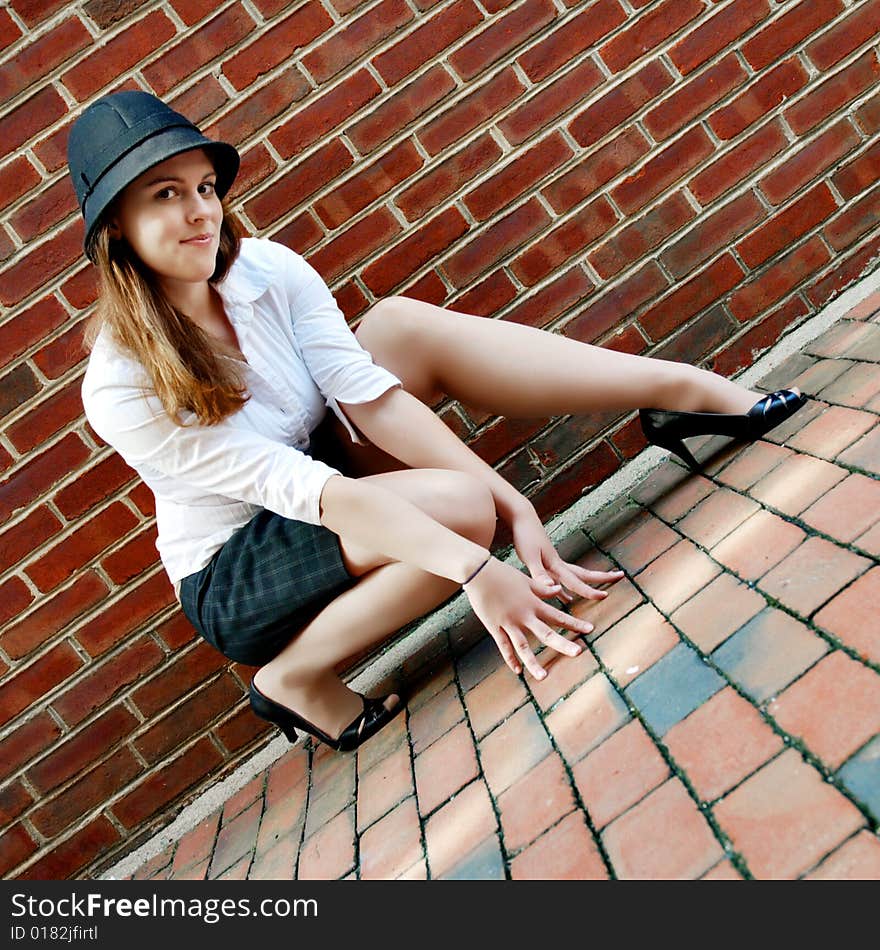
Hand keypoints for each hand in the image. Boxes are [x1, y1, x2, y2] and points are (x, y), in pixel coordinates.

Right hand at [462, 556, 594, 679]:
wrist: (478, 572)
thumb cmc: (502, 573)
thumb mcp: (525, 580)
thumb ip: (542, 588)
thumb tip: (559, 590)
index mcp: (533, 603)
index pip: (558, 616)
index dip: (574, 623)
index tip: (590, 630)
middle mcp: (524, 615)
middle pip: (546, 633)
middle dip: (563, 644)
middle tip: (579, 653)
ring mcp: (509, 623)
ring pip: (523, 646)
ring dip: (534, 662)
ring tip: (544, 677)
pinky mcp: (494, 627)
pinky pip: (503, 646)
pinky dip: (510, 659)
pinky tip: (517, 671)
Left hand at [509, 502, 624, 602]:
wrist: (521, 517)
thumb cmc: (524, 536)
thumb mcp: (529, 557)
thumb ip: (540, 574)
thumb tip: (553, 589)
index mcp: (556, 564)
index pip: (576, 581)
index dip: (589, 591)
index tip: (605, 596)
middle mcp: (558, 563)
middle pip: (584, 573)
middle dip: (602, 577)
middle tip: (621, 575)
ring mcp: (553, 561)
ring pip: (575, 575)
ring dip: (587, 582)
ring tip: (600, 590)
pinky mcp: (546, 561)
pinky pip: (561, 578)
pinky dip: (565, 588)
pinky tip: (565, 597)